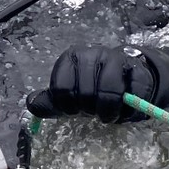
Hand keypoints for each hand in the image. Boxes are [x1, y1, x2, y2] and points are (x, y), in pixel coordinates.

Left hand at [26, 44, 168, 123]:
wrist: (126, 78)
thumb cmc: (93, 88)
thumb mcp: (68, 94)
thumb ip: (49, 101)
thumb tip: (31, 104)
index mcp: (71, 58)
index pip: (61, 87)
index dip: (65, 106)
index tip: (71, 111)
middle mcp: (92, 53)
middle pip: (85, 92)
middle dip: (88, 109)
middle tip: (92, 112)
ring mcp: (116, 59)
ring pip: (109, 91)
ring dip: (108, 111)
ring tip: (106, 115)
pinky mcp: (137, 69)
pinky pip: (133, 95)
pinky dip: (127, 111)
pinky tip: (123, 111)